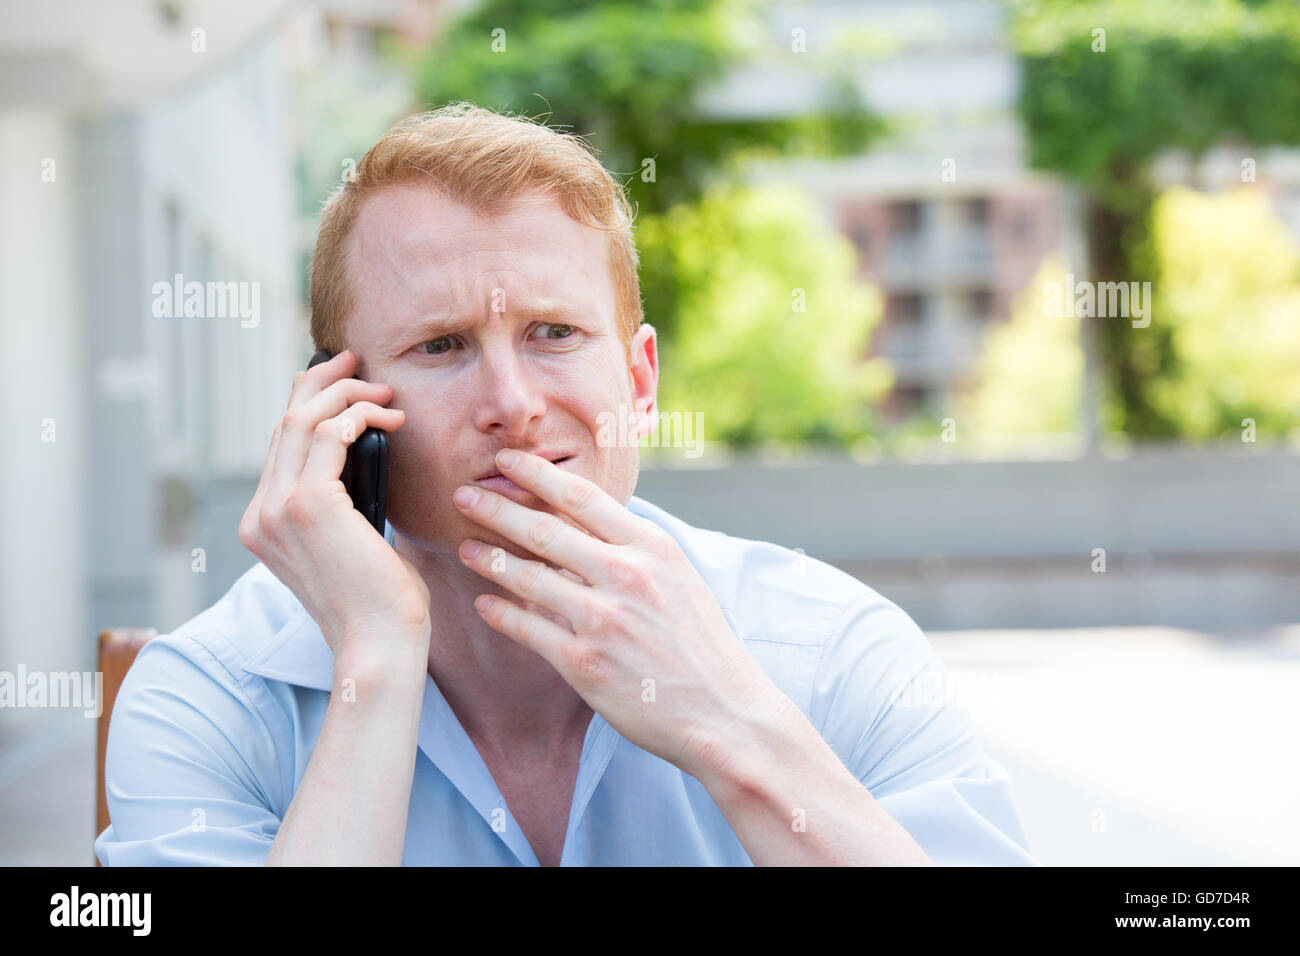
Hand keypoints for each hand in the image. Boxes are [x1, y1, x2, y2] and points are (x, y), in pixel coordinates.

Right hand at [239, 350, 431, 660]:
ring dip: (347, 395)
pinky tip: (388, 418)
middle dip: (322, 382)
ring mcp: (278, 509)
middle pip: (283, 422)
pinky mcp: (308, 505)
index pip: (279, 445)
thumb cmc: (380, 602)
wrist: (379, 644)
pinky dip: (359, 415)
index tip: (344, 382)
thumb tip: (365, 457)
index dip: (308, 403)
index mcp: (264, 525)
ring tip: (385, 393)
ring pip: (302, 420)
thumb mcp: (352, 544)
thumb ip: (343, 505)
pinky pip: (328, 435)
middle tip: (358, 362)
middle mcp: (260, 515)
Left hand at [451, 450, 780, 780]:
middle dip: (496, 508)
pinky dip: (501, 614)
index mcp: (652, 548)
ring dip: (489, 559)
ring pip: (528, 577)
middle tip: (462, 494)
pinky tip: (484, 604)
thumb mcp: (679, 579)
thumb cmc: (701, 645)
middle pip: (545, 530)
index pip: (582, 497)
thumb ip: (635, 551)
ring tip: (464, 547)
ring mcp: (604, 620)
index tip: (506, 461)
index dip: (537, 475)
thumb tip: (587, 525)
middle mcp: (627, 576)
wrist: (723, 711)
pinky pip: (528, 629)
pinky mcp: (585, 663)